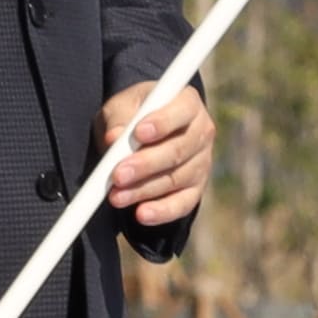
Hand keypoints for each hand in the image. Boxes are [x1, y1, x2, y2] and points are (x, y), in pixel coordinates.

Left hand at [99, 74, 215, 231]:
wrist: (143, 133)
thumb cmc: (133, 115)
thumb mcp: (121, 106)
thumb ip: (119, 118)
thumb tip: (114, 138)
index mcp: (187, 102)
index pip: (181, 111)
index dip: (162, 123)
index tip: (139, 133)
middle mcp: (202, 132)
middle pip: (178, 151)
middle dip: (146, 164)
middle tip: (117, 174)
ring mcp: (202, 162)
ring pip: (176, 179)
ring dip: (144, 190)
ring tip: (115, 196)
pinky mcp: (196, 188)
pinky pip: (183, 204)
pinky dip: (162, 211)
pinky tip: (141, 214)